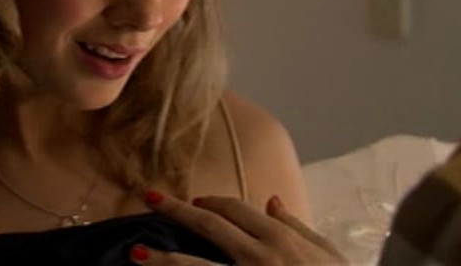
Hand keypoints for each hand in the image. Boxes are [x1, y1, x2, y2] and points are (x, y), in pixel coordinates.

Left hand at [132, 191, 348, 265]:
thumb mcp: (325, 251)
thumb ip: (296, 226)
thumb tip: (272, 201)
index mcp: (278, 237)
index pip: (234, 210)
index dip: (210, 203)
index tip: (193, 203)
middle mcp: (258, 256)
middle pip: (207, 226)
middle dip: (176, 212)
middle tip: (150, 199)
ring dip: (163, 260)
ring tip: (135, 254)